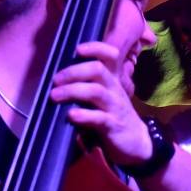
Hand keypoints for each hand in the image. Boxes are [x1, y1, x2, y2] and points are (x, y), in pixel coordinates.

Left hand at [50, 41, 151, 165]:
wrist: (135, 142)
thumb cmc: (112, 115)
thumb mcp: (104, 97)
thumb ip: (87, 85)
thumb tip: (58, 78)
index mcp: (112, 80)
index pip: (109, 56)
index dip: (96, 48)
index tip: (78, 49)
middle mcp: (114, 89)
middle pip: (97, 70)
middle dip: (74, 71)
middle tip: (55, 80)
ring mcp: (115, 107)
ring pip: (96, 91)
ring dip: (72, 91)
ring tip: (55, 96)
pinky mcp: (114, 125)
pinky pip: (99, 118)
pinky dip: (84, 115)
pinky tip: (71, 115)